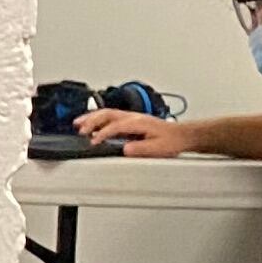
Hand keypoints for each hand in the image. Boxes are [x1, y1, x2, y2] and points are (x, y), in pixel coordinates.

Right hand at [78, 108, 194, 156]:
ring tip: (78, 123)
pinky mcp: (132, 120)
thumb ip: (139, 149)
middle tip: (79, 129)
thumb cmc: (172, 141)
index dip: (102, 134)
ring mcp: (132, 117)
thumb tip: (123, 149)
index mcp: (138, 122)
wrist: (182, 135)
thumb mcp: (157, 148)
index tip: (93, 142)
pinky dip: (98, 119)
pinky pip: (111, 116)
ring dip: (91, 117)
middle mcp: (133, 117)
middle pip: (107, 114)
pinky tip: (93, 124)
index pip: (114, 126)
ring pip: (107, 113)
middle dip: (91, 121)